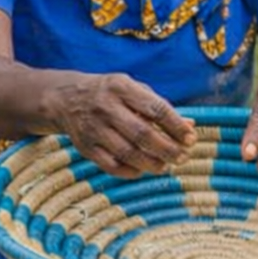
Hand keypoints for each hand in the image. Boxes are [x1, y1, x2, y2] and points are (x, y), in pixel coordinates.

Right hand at [54, 73, 197, 177]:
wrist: (66, 99)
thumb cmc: (110, 93)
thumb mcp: (133, 90)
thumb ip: (160, 107)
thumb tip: (190, 125)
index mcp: (121, 87)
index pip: (155, 108)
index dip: (176, 125)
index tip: (191, 138)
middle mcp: (106, 106)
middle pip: (142, 134)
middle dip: (167, 149)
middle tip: (182, 157)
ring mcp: (93, 128)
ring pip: (128, 153)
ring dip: (152, 163)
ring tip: (166, 166)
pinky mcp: (85, 147)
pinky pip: (112, 166)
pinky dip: (131, 171)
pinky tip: (143, 169)